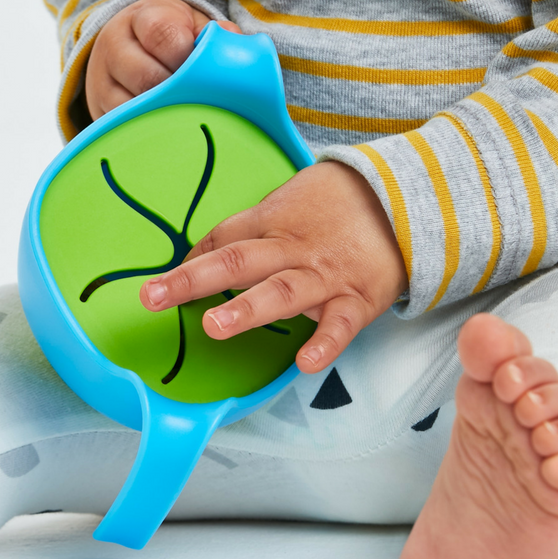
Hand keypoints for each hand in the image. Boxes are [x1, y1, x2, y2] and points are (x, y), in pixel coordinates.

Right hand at [85, 0, 239, 119]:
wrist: (127, 44)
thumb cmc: (172, 37)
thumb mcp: (192, 24)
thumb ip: (216, 35)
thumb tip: (238, 47)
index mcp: (141, 18)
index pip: (162, 35)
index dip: (188, 56)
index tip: (202, 70)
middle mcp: (113, 47)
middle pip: (147, 77)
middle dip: (179, 92)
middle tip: (201, 99)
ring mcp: (100, 81)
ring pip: (134, 108)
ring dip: (166, 116)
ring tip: (188, 116)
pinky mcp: (97, 110)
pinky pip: (125, 128)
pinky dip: (150, 132)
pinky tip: (170, 131)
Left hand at [138, 161, 407, 374]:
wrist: (403, 195)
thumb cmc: (334, 202)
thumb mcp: (286, 201)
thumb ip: (250, 227)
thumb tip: (204, 252)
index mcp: (270, 222)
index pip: (221, 240)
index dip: (188, 263)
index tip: (157, 285)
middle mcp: (291, 248)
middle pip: (237, 262)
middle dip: (192, 281)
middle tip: (154, 297)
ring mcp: (323, 274)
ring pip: (281, 292)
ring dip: (246, 310)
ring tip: (213, 327)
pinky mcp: (358, 298)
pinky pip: (339, 324)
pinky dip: (324, 343)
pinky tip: (304, 363)